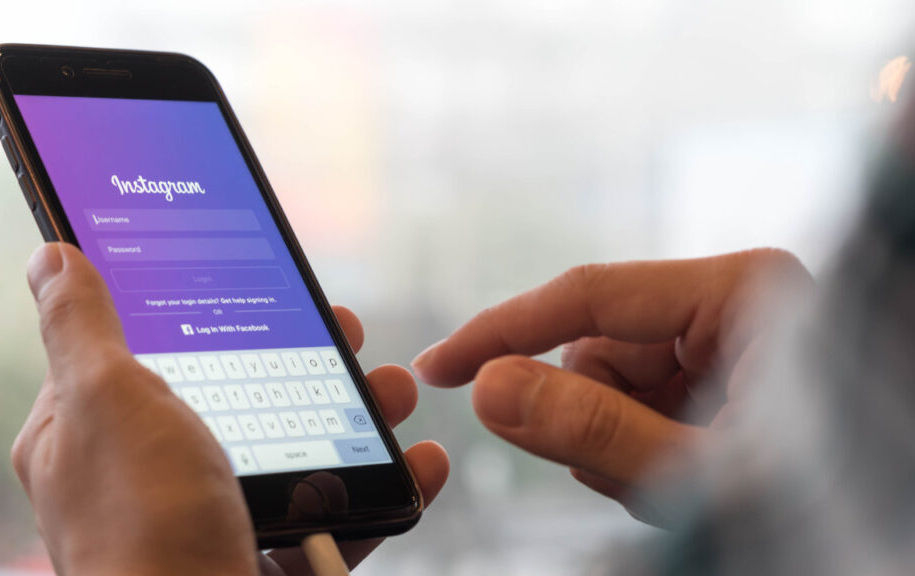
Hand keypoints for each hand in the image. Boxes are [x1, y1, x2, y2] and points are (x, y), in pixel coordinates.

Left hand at [13, 243, 448, 574]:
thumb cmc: (145, 523)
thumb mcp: (106, 398)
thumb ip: (81, 325)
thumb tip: (51, 255)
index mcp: (90, 436)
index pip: (139, 354)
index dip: (199, 313)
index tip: (259, 287)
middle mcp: (146, 479)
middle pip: (234, 394)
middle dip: (302, 360)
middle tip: (346, 328)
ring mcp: (209, 522)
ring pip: (291, 451)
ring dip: (356, 415)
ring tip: (394, 390)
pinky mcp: (266, 560)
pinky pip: (332, 515)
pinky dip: (380, 487)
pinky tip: (421, 462)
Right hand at [412, 249, 810, 524]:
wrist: (894, 538)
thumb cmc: (834, 504)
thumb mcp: (702, 472)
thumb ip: (592, 429)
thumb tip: (489, 388)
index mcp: (740, 293)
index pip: (588, 295)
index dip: (502, 332)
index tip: (436, 368)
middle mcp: (732, 303)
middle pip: (599, 346)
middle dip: (590, 415)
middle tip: (632, 473)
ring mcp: (730, 342)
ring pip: (614, 382)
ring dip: (617, 441)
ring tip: (673, 482)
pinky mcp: (726, 378)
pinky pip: (640, 404)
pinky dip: (638, 448)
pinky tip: (679, 475)